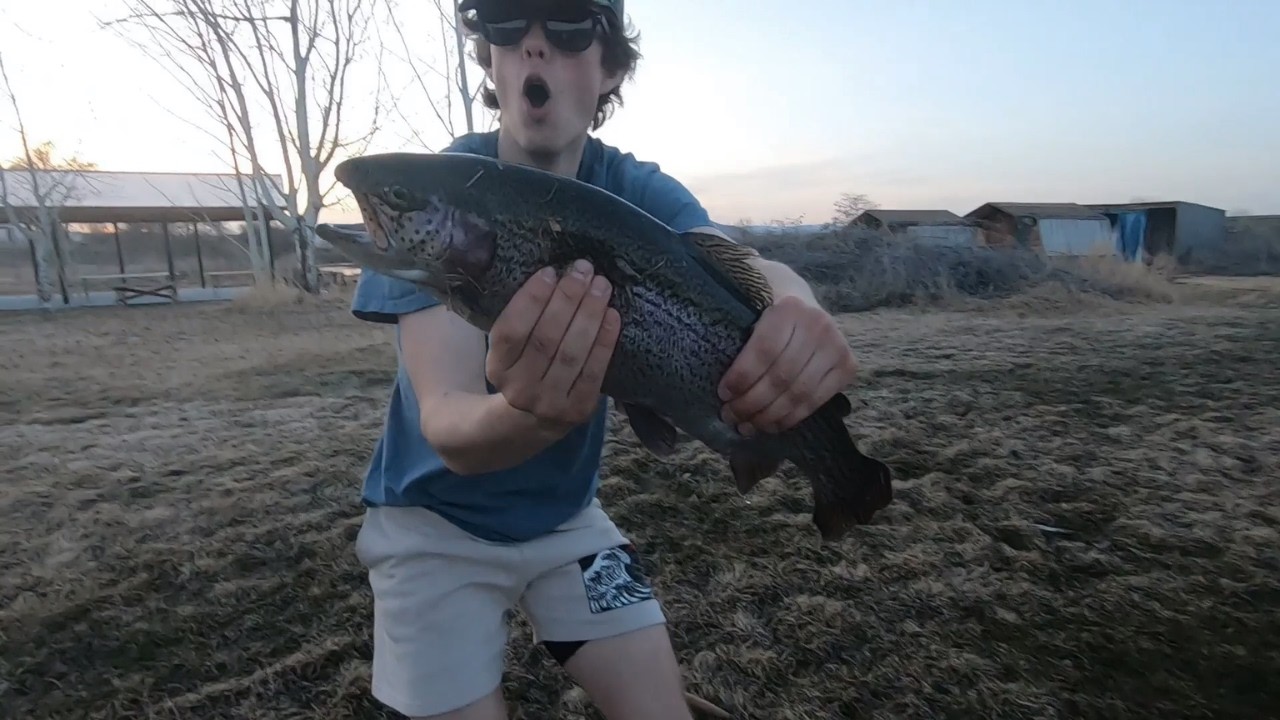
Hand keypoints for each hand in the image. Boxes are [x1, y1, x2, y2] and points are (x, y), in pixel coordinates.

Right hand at [485, 258, 620, 433]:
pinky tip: (612, 315)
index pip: (511, 330)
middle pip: (545, 338)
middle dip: (567, 299)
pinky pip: (594, 371)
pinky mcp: (578, 411)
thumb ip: (522, 320)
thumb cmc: (524, 369)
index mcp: (496, 367)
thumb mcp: (508, 350)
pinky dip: (605, 341)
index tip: (550, 271)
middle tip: (583, 269)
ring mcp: (549, 403)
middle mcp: (519, 388)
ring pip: (571, 353)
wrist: (533, 421)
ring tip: (601, 285)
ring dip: (589, 314)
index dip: (531, 299)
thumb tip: (555, 275)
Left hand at [718, 295, 856, 435]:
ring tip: (746, 426)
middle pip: (780, 377)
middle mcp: (818, 324)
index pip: (764, 350)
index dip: (742, 377)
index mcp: (790, 306)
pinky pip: (815, 401)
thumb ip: (736, 332)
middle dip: (751, 403)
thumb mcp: (749, 307)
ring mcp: (836, 346)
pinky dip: (791, 418)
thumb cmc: (764, 306)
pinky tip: (772, 425)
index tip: (722, 393)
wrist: (799, 298)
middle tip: (730, 416)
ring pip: (798, 393)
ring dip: (769, 416)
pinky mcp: (847, 366)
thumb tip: (717, 376)